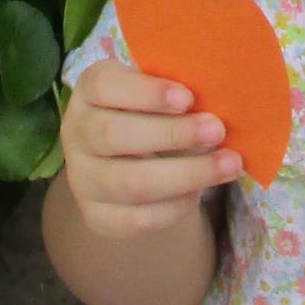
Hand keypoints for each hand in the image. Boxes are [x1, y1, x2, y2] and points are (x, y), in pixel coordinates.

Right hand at [56, 59, 241, 237]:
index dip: (146, 92)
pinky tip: (201, 191)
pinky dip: (175, 206)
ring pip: (129, 182)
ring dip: (185, 174)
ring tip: (228, 164)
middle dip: (171, 134)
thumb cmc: (154, 111)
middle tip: (217, 130)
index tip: (188, 98)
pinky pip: (137, 218)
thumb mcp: (159, 92)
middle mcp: (76, 132)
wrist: (132, 160)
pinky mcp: (97, 216)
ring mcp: (81, 178)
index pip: (105, 85)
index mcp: (90, 90)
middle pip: (113, 134)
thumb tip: (220, 101)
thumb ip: (179, 92)